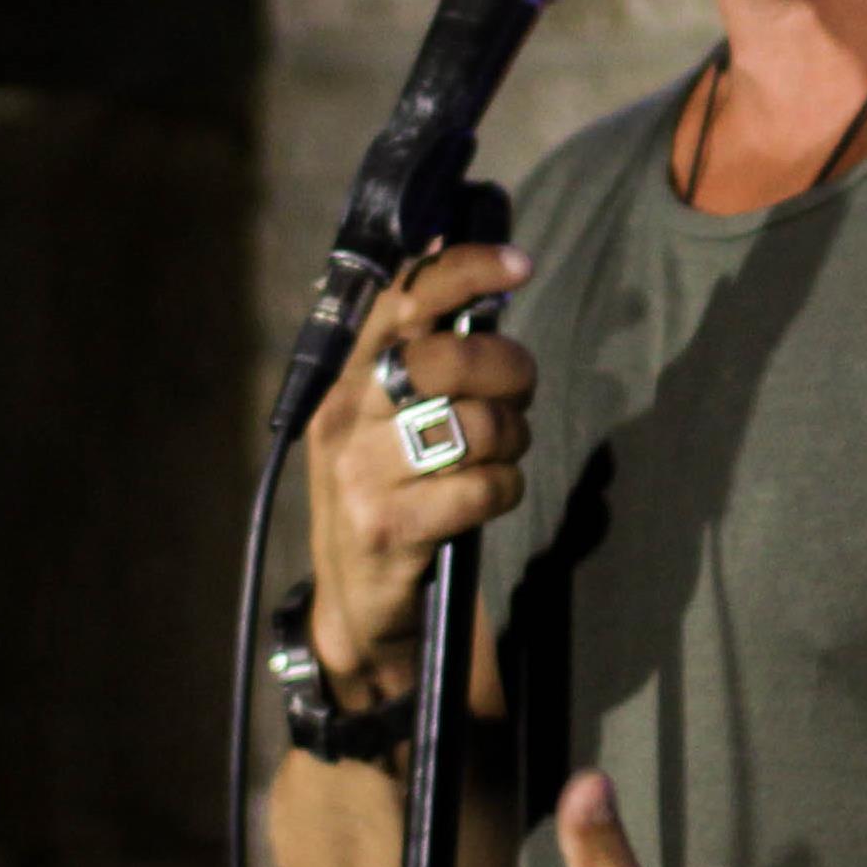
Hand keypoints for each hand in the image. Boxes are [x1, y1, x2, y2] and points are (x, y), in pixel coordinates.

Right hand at [304, 240, 536, 702]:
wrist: (358, 602)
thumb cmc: (390, 492)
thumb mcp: (386, 419)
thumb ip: (424, 354)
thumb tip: (477, 276)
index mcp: (346, 377)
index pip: (401, 300)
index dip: (463, 271)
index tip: (519, 264)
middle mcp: (346, 417)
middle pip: (446, 359)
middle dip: (508, 369)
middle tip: (520, 393)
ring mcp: (362, 475)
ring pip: (476, 425)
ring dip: (512, 438)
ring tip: (502, 453)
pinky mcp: (389, 527)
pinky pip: (483, 487)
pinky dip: (505, 489)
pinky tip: (489, 497)